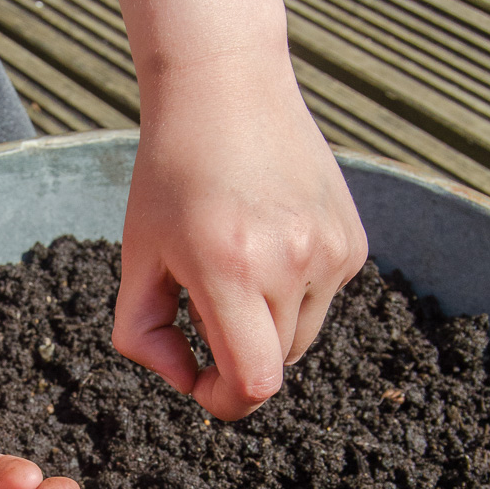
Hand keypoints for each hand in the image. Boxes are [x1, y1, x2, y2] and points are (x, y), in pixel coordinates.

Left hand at [113, 61, 367, 419]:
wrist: (227, 87)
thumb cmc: (170, 175)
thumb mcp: (137, 257)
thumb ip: (144, 334)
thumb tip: (185, 380)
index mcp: (230, 268)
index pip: (253, 383)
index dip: (224, 401)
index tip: (200, 381)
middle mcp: (292, 261)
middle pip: (274, 365)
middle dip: (236, 356)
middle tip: (203, 306)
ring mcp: (330, 251)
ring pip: (301, 336)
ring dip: (266, 325)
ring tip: (234, 264)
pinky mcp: (353, 241)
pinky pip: (323, 299)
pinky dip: (293, 292)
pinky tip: (267, 240)